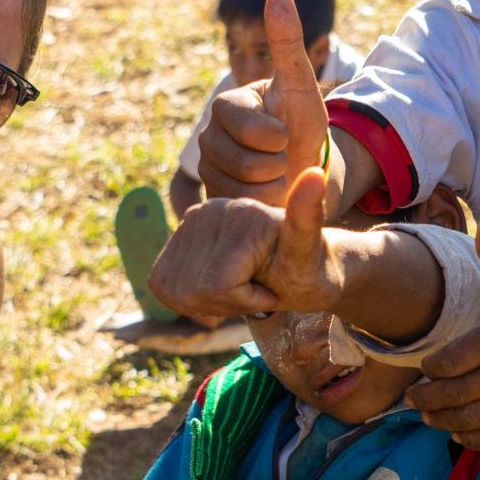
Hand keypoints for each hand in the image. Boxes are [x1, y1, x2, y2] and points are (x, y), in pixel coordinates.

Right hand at [148, 166, 337, 319]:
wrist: (301, 266)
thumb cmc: (310, 269)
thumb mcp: (310, 254)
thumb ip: (307, 218)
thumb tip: (315, 174)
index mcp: (239, 211)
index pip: (216, 285)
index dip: (246, 300)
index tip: (273, 289)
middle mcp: (208, 209)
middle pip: (192, 290)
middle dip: (227, 304)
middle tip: (258, 291)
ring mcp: (190, 221)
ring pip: (175, 291)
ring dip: (212, 303)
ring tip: (243, 287)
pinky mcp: (176, 237)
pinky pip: (164, 286)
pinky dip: (192, 299)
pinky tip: (222, 286)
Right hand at [195, 0, 327, 204]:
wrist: (307, 173)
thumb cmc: (303, 126)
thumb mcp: (302, 86)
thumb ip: (288, 43)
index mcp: (227, 105)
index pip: (244, 124)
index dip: (275, 135)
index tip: (287, 134)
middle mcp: (210, 136)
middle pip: (240, 160)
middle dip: (276, 163)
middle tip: (284, 157)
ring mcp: (207, 169)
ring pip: (238, 186)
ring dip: (272, 186)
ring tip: (278, 176)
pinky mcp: (211, 198)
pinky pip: (238, 207)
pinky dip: (262, 204)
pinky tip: (268, 194)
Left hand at [405, 214, 479, 450]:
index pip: (447, 361)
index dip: (430, 370)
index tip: (428, 370)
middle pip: (451, 394)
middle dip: (426, 400)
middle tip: (415, 401)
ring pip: (466, 420)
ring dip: (441, 422)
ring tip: (431, 417)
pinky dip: (469, 439)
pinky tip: (459, 431)